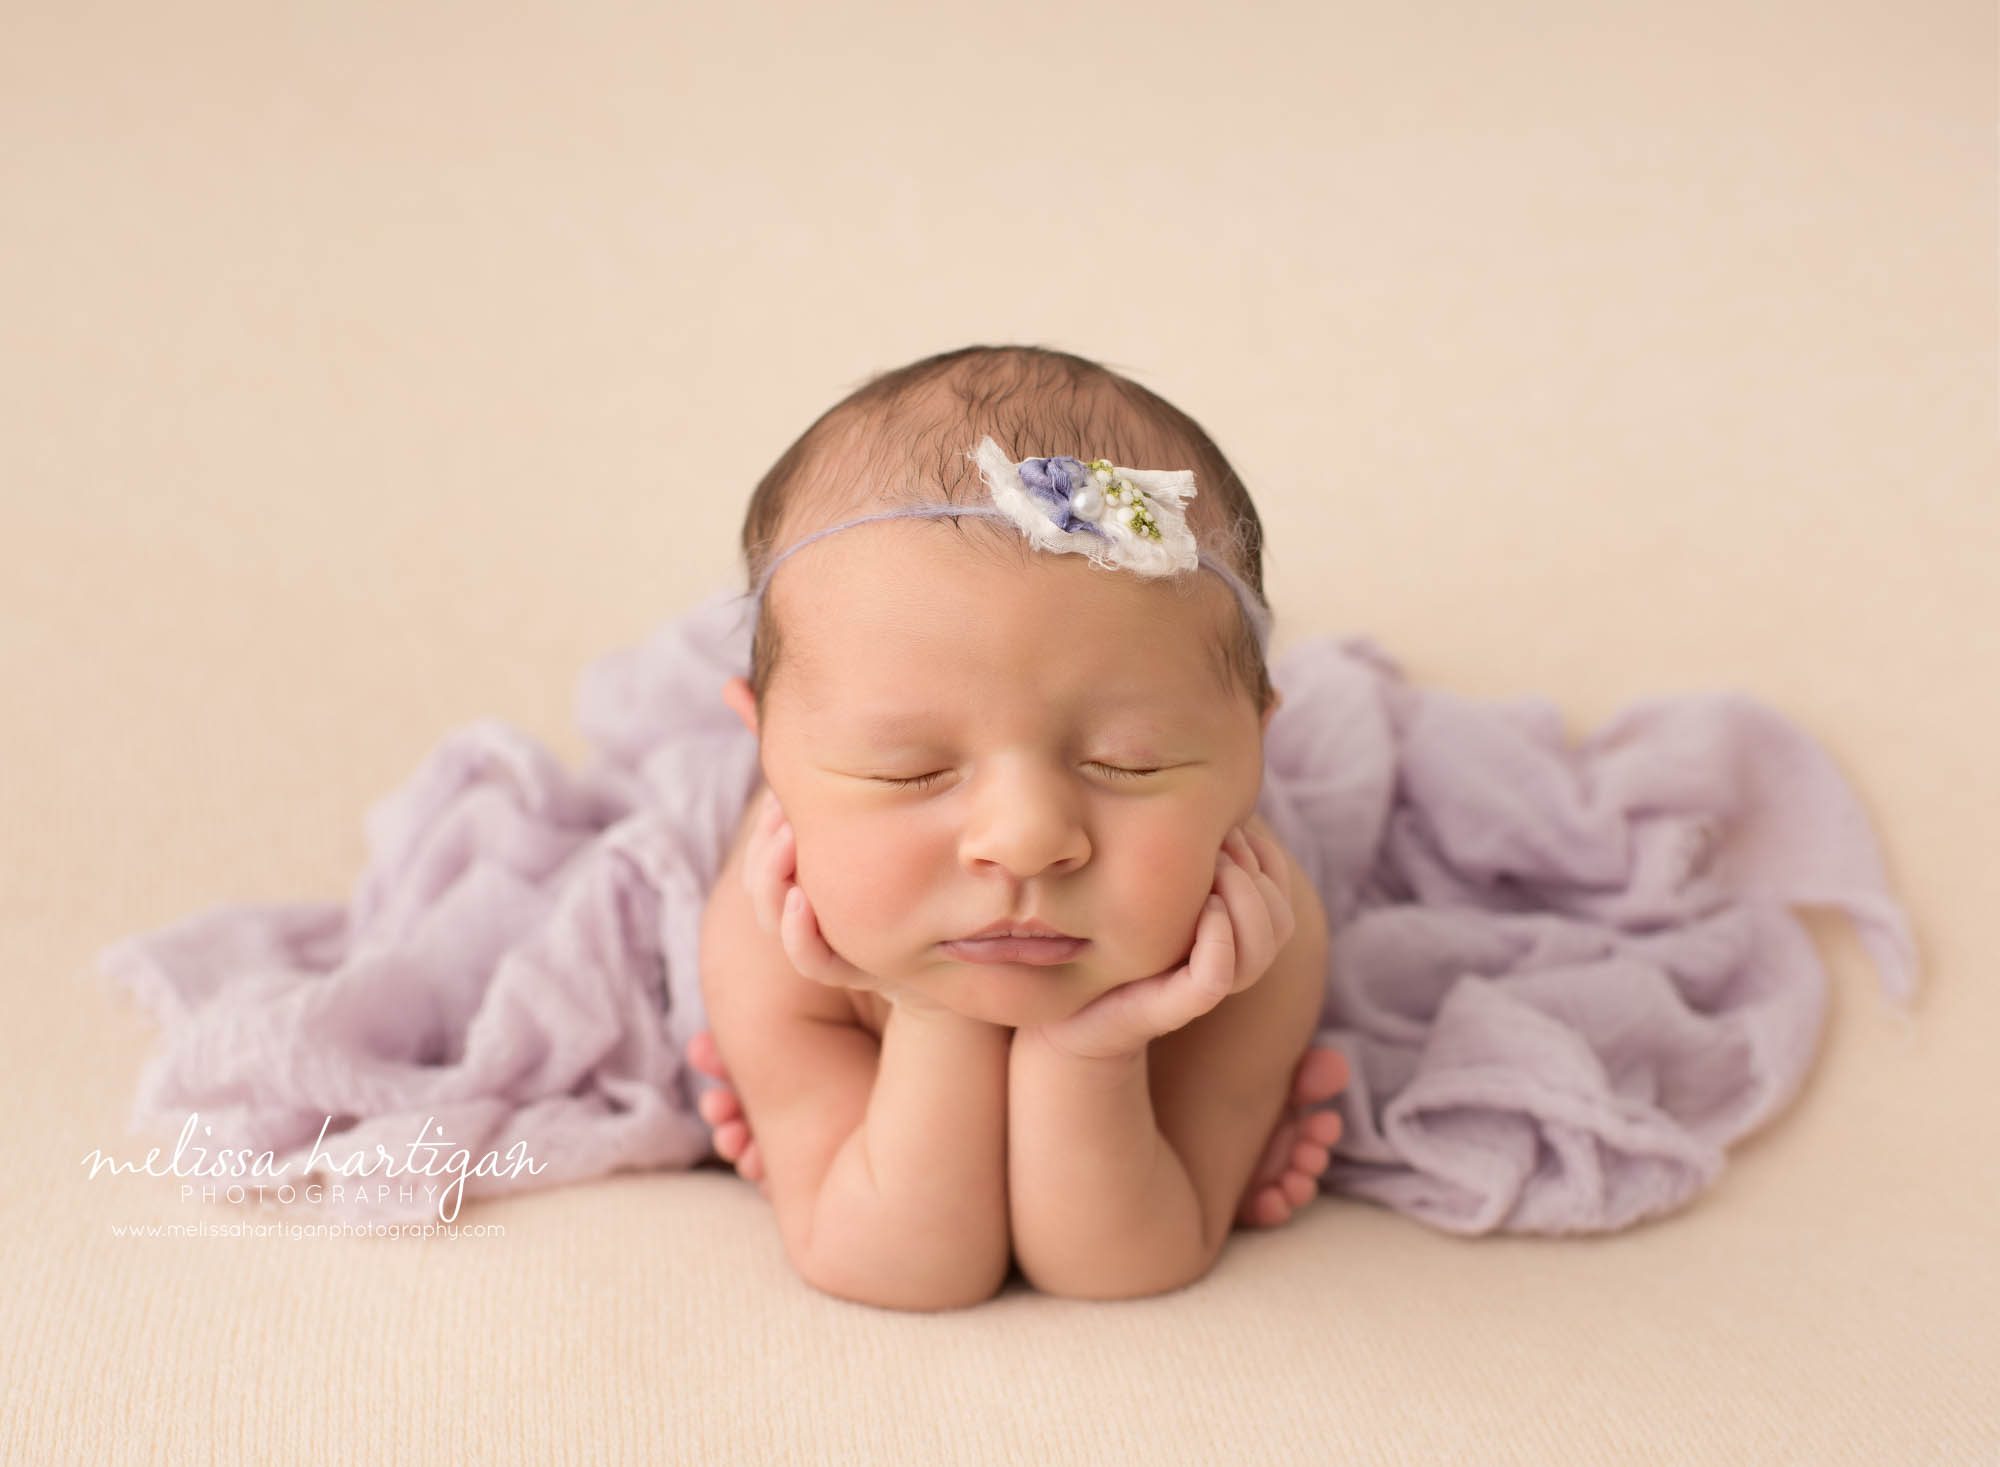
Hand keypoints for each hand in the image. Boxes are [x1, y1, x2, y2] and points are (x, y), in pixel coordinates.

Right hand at [739, 788, 951, 1015]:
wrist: (960, 947)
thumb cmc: (921, 884)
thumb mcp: (886, 837)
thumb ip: (856, 809)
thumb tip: (829, 754)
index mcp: (809, 881)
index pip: (760, 859)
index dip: (760, 833)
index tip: (776, 799)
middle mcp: (811, 915)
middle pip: (760, 886)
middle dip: (762, 849)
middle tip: (780, 813)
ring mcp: (829, 945)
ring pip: (773, 920)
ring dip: (771, 881)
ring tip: (787, 841)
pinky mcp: (855, 970)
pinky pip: (814, 963)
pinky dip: (798, 934)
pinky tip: (799, 899)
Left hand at [1024, 822, 1296, 1062]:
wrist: (1061, 1011)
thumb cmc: (1100, 933)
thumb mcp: (1140, 876)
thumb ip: (1172, 841)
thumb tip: (1191, 781)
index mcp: (1226, 927)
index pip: (1278, 889)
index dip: (1266, 853)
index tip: (1232, 826)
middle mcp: (1224, 957)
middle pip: (1282, 918)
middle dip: (1257, 872)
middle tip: (1219, 845)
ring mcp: (1200, 984)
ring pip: (1262, 948)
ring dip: (1245, 899)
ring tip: (1213, 870)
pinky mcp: (1172, 1006)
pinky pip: (1217, 976)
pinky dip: (1220, 939)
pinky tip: (1204, 909)